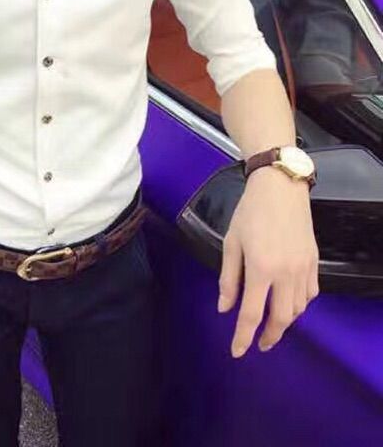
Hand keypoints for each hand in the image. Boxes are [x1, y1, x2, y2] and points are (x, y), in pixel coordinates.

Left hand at [217, 166, 318, 357]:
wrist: (280, 188)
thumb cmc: (249, 213)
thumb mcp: (231, 243)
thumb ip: (228, 278)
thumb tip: (225, 308)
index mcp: (261, 269)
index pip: (251, 314)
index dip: (243, 337)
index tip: (237, 352)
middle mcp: (286, 274)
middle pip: (280, 318)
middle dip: (269, 337)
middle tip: (259, 344)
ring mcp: (303, 268)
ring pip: (298, 309)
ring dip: (284, 321)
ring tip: (271, 323)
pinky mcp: (314, 262)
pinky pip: (310, 294)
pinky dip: (298, 305)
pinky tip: (288, 303)